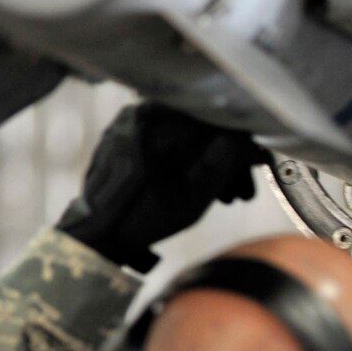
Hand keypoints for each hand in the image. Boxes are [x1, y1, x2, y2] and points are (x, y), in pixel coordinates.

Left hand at [57, 103, 266, 271]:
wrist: (95, 235)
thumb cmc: (139, 218)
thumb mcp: (190, 197)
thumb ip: (220, 165)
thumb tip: (247, 143)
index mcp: (151, 122)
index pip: (209, 121)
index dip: (239, 143)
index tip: (256, 163)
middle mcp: (138, 115)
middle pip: (198, 130)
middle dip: (225, 160)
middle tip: (242, 192)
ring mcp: (130, 126)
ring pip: (185, 139)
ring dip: (210, 164)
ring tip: (227, 197)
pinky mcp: (127, 140)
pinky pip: (168, 144)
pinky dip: (188, 162)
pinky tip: (204, 188)